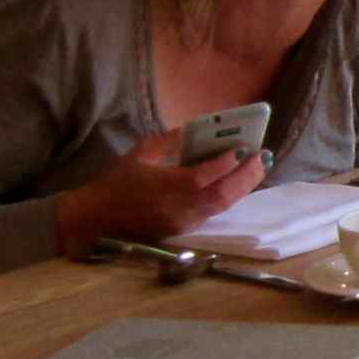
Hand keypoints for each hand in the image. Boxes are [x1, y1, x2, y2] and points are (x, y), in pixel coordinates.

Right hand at [54, 132, 262, 255]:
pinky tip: (235, 186)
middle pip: (226, 192)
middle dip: (247, 175)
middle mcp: (184, 206)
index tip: (244, 146)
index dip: (230, 160)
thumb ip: (170, 140)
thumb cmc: (116, 183)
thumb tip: (194, 129)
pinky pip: (212, 213)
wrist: (96, 219)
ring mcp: (185, 221)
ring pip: (223, 206)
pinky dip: (227, 198)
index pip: (211, 172)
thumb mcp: (141, 153)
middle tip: (263, 158)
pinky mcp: (182, 229)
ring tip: (256, 170)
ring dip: (242, 188)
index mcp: (173, 185)